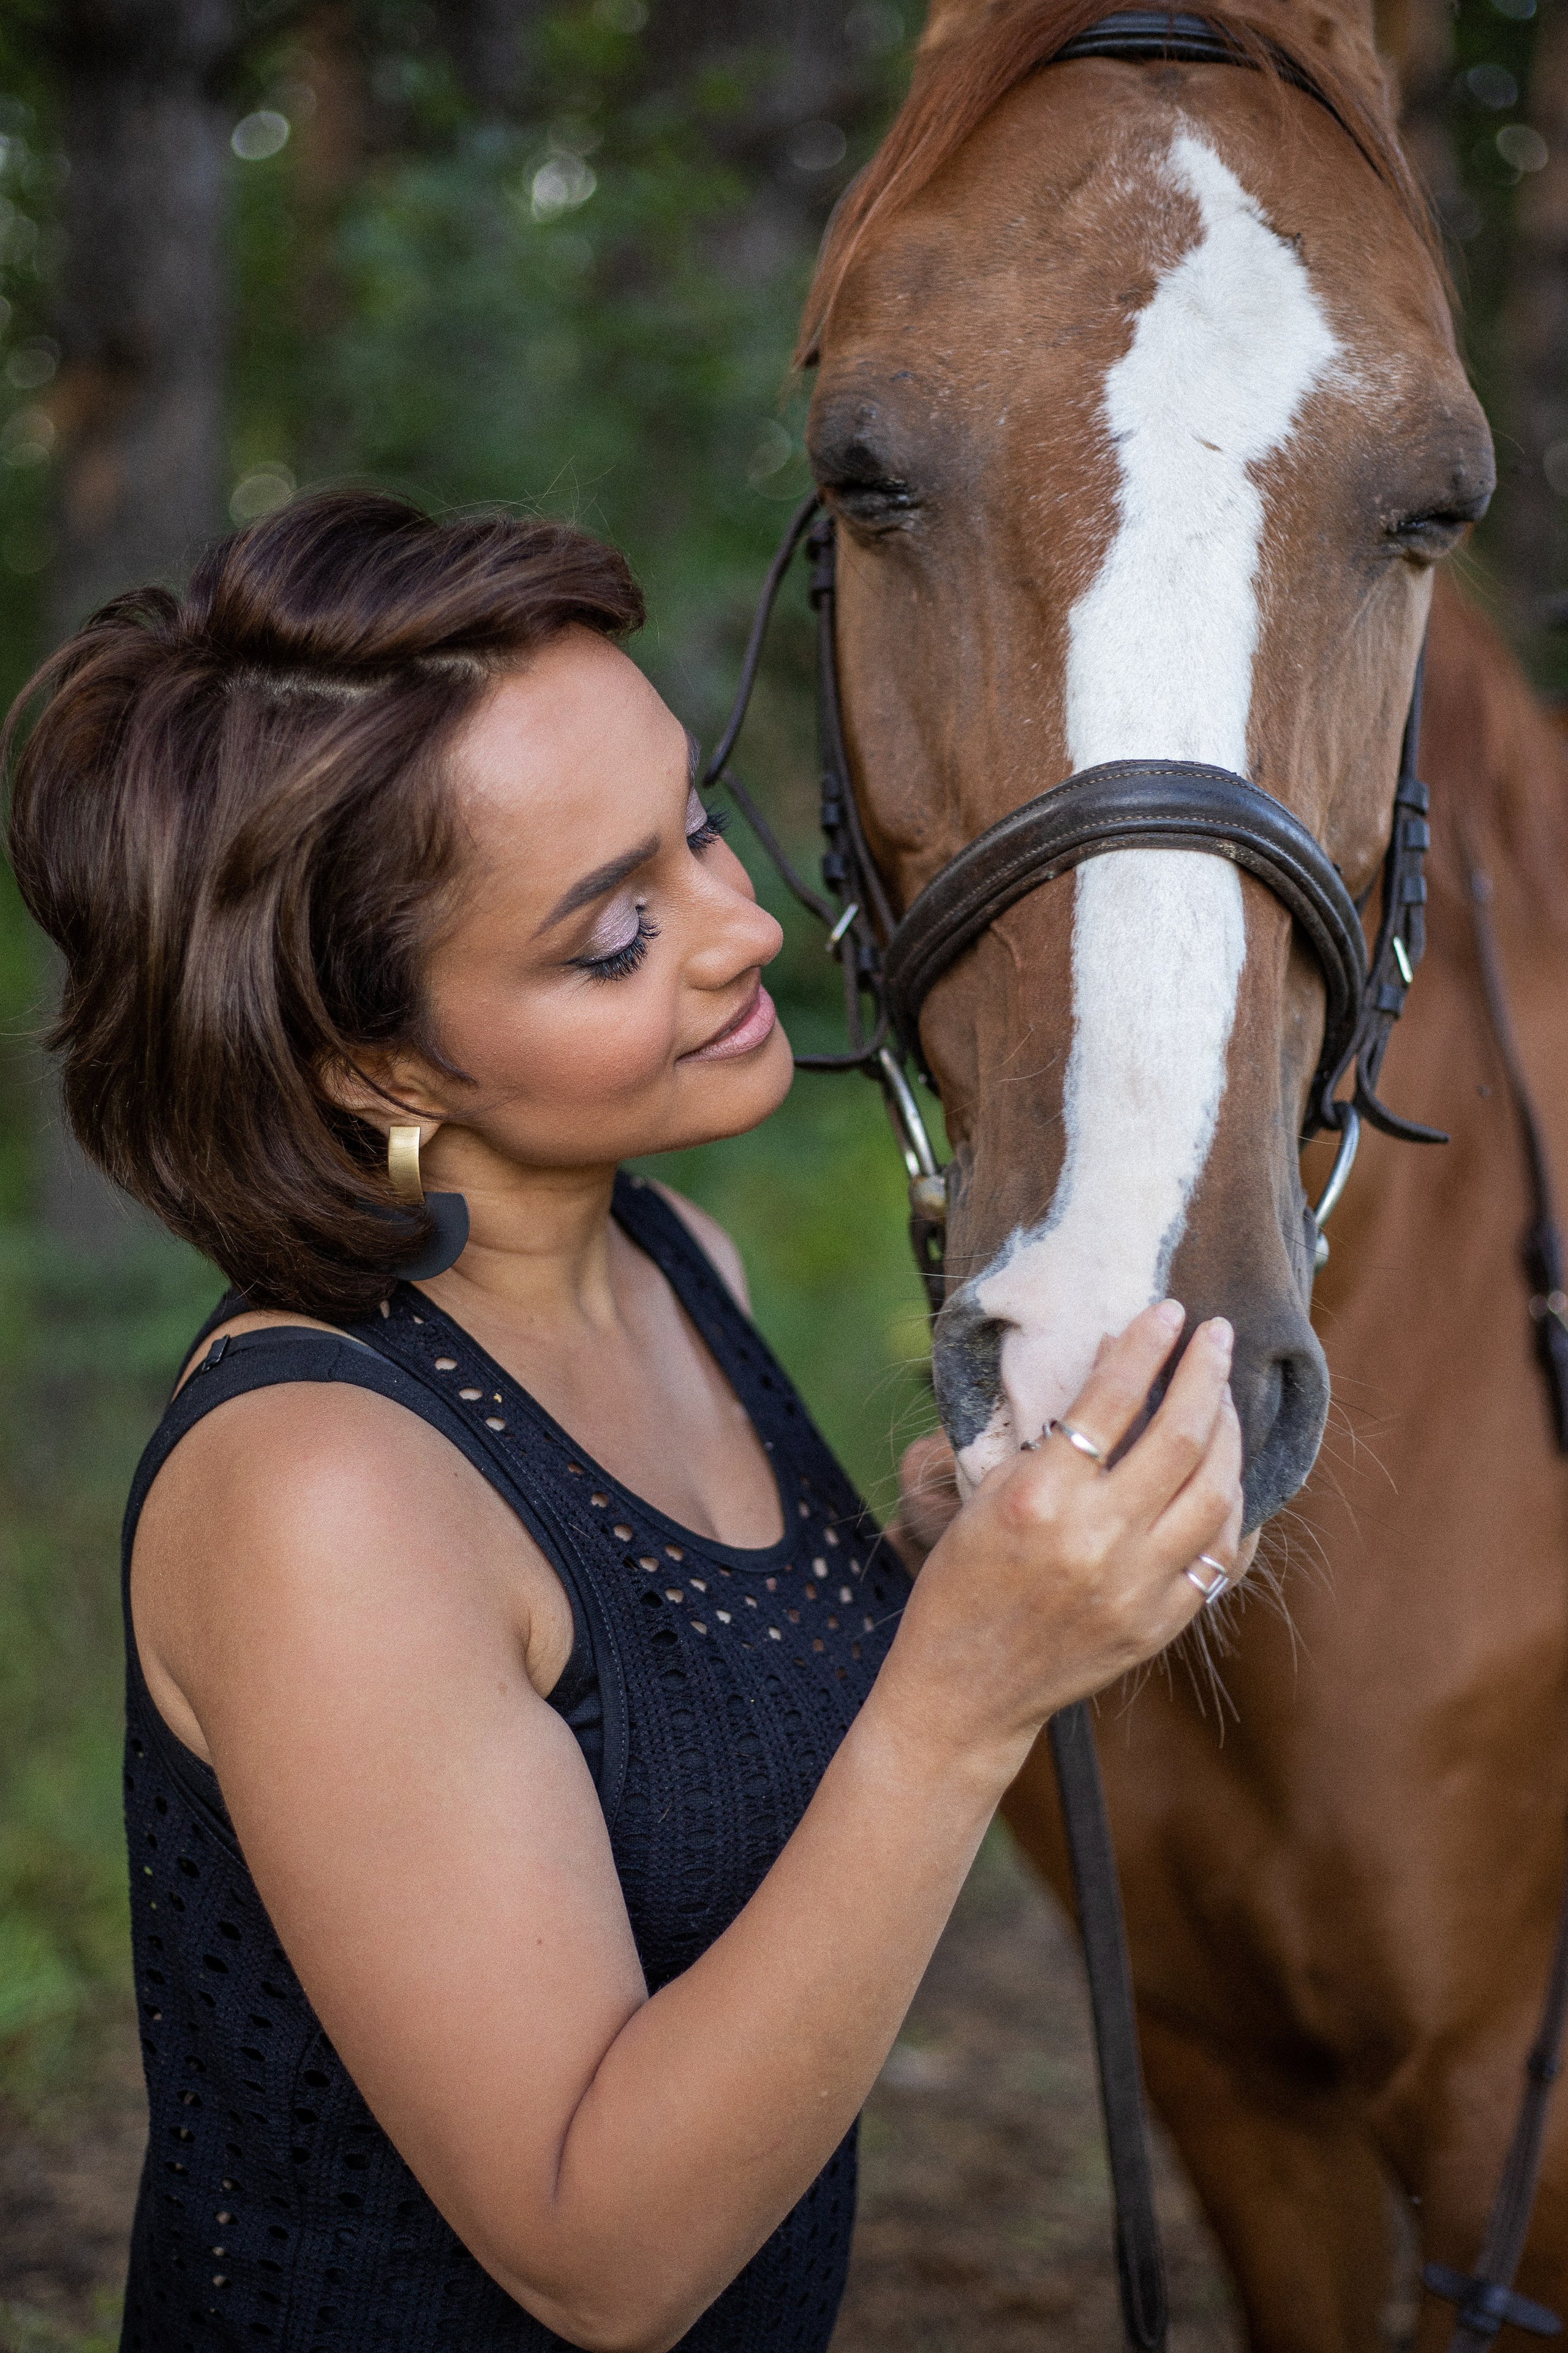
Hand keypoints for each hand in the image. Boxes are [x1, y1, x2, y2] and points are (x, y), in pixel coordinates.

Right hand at [871, 1301, 1243, 1788]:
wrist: (963, 1690)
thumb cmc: (961, 1584)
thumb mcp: (985, 1497)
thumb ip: (1050, 1439)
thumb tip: (1112, 1364)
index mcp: (1038, 1499)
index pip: (1111, 1399)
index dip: (1147, 1346)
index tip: (1169, 1311)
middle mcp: (1094, 1540)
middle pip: (1181, 1437)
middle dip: (1206, 1373)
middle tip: (1217, 1335)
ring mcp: (1135, 1587)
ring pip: (1216, 1492)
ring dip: (1231, 1433)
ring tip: (1225, 1399)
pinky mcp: (1159, 1625)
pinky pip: (1223, 1555)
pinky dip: (1235, 1508)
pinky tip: (1232, 1475)